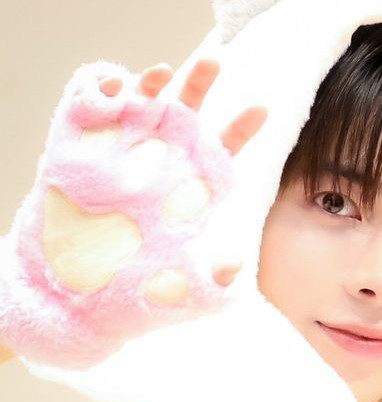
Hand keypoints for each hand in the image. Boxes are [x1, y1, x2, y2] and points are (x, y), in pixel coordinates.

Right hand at [0, 57, 266, 366]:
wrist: (67, 307)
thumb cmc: (130, 301)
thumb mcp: (178, 297)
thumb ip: (211, 286)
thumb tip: (236, 266)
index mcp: (188, 194)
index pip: (221, 153)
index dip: (241, 128)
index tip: (262, 107)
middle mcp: (156, 170)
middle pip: (185, 115)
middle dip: (200, 86)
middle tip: (215, 60)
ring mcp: (116, 160)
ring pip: (139, 106)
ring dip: (152, 84)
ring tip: (162, 72)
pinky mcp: (73, 157)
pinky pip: (85, 110)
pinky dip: (97, 91)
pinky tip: (113, 86)